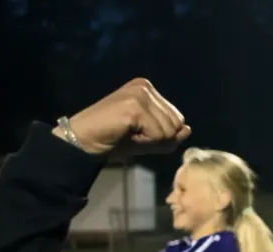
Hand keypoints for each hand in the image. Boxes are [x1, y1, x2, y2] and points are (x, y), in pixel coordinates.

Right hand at [55, 79, 191, 156]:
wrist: (83, 142)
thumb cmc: (113, 140)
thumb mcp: (147, 138)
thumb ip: (169, 135)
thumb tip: (188, 129)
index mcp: (148, 89)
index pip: (178, 119)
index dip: (161, 135)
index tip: (137, 133)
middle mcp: (145, 87)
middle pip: (176, 124)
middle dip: (158, 139)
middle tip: (132, 135)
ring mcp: (139, 95)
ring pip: (169, 131)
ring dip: (150, 141)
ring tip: (128, 135)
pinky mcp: (134, 107)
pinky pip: (158, 135)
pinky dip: (144, 143)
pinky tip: (126, 136)